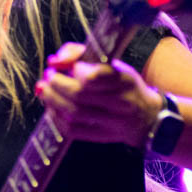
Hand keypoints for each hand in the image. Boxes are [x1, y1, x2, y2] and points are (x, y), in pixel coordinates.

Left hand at [35, 42, 163, 144]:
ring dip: (53, 101)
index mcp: (124, 80)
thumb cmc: (123, 85)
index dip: (75, 70)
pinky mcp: (103, 137)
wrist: (146, 117)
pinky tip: (52, 108)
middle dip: (57, 84)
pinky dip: (57, 119)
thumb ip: (81, 54)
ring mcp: (112, 123)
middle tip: (48, 77)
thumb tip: (54, 60)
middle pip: (80, 95)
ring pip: (75, 114)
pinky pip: (74, 131)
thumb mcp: (112, 64)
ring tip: (44, 90)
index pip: (95, 75)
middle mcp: (121, 103)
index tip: (67, 65)